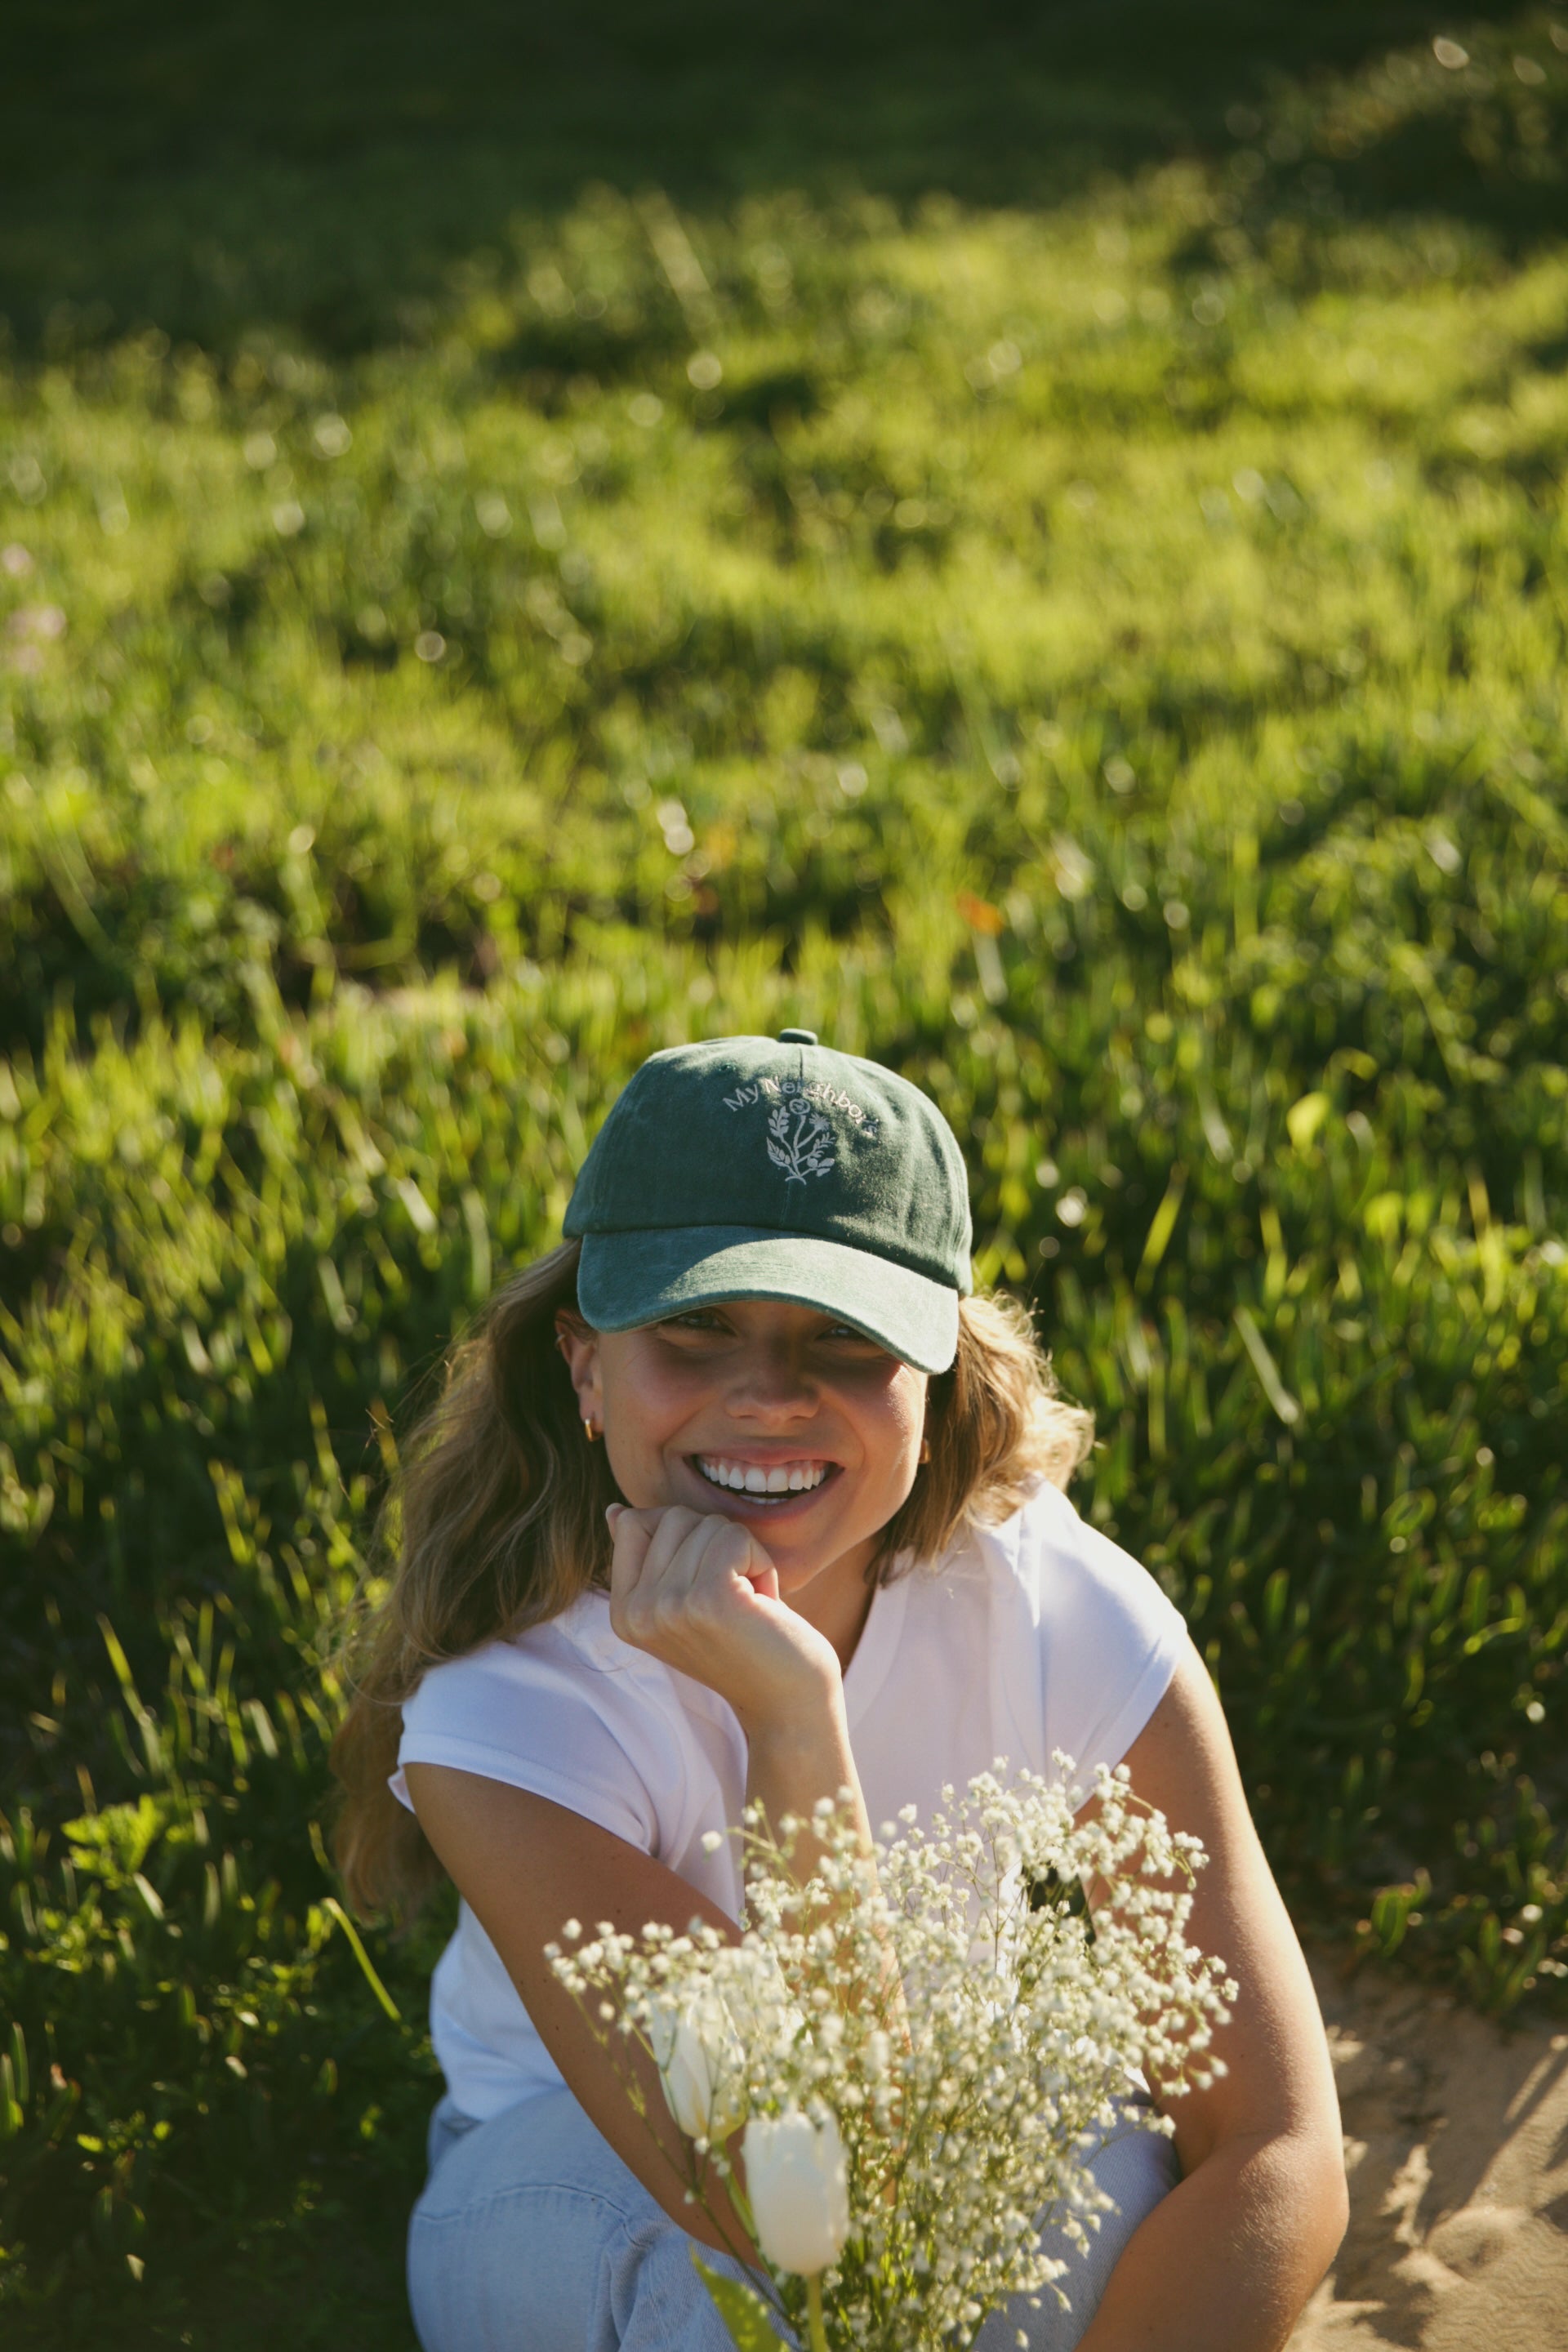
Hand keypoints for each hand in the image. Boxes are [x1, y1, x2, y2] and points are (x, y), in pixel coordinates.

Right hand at [606, 1504, 841, 1737]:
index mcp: (624, 1613)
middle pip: (674, 1517)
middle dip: (717, 1546)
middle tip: (734, 1600)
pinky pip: (736, 1537)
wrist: (788, 1704)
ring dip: (744, 1556)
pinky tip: (763, 1604)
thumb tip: (615, 1511)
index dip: (686, 1538)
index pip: (635, 1523)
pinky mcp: (710, 1599)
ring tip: (749, 1606)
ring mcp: (669, 1606)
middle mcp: (637, 1613)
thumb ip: (649, 1558)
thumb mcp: (684, 1601)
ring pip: (710, 1525)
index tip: (706, 1587)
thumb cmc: (746, 1643)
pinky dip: (761, 1561)